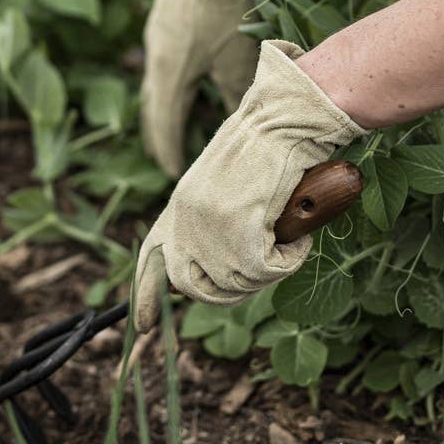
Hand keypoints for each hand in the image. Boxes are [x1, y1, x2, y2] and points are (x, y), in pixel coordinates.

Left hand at [132, 41, 361, 331]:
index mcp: (179, 205)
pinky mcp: (240, 231)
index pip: (151, 261)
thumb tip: (218, 262)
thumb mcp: (225, 184)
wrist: (287, 118)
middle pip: (194, 287)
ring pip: (236, 284)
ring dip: (267, 271)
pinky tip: (299, 234)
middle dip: (227, 290)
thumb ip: (212, 220)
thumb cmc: (269, 145)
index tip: (144, 325)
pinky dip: (289, 259)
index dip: (146, 296)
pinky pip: (266, 272)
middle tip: (261, 268)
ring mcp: (210, 227)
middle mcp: (186, 219)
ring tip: (286, 239)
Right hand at [140, 0, 276, 176]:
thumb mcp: (240, 60)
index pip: (165, 126)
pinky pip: (161, 58)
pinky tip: (181, 75)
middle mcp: (156, 58)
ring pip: (155, 80)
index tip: (174, 173)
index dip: (169, 152)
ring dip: (162, 105)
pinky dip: (168, 78)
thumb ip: (236, 95)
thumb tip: (238, 123)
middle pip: (152, 106)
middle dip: (159, 134)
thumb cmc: (231, 9)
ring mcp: (157, 35)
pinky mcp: (165, 16)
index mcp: (170, 75)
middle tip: (164, 157)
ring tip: (170, 121)